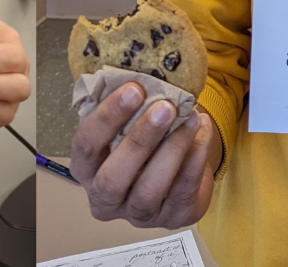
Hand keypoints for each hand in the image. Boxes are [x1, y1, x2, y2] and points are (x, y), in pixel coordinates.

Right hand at [70, 84, 220, 228]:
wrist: (173, 172)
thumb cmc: (141, 140)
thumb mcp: (124, 123)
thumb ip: (122, 105)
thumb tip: (138, 69)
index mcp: (86, 169)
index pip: (85, 146)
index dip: (107, 118)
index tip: (134, 88)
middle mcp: (105, 198)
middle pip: (113, 178)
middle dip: (140, 140)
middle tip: (165, 107)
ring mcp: (137, 214)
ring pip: (149, 191)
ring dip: (172, 150)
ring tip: (190, 118)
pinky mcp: (171, 219)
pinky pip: (182, 192)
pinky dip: (194, 160)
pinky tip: (202, 131)